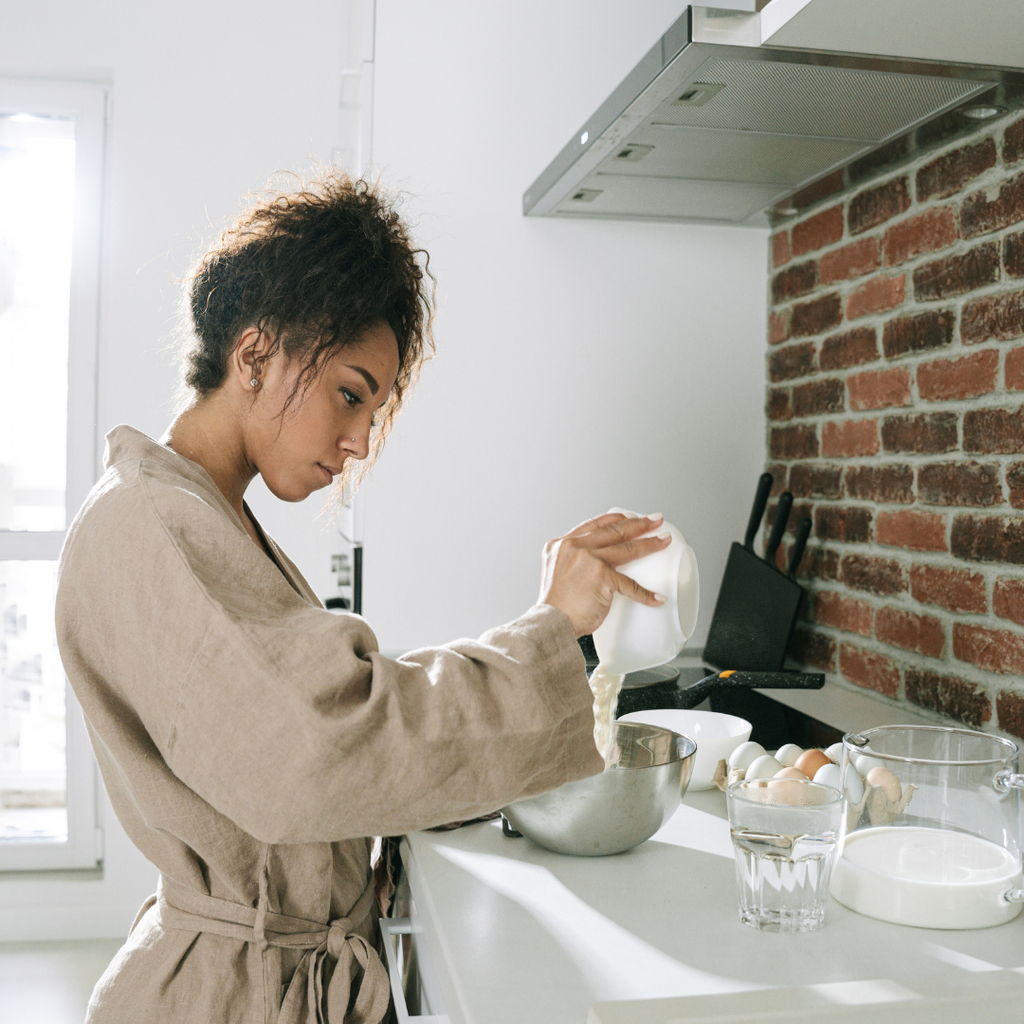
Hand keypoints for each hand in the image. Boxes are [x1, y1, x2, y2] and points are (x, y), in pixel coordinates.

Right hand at [538, 513, 670, 637]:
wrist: (551, 622)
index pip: (593, 524)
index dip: (615, 519)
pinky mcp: (601, 576)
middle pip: (613, 531)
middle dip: (638, 524)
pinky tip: (657, 597)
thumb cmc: (555, 606)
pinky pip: (629, 584)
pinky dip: (644, 594)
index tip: (630, 516)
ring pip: (626, 549)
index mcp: (561, 544)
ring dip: (649, 544)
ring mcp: (588, 559)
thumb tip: (598, 564)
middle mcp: (574, 547)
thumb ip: (574, 562)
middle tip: (656, 519)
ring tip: (664, 540)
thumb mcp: (557, 572)